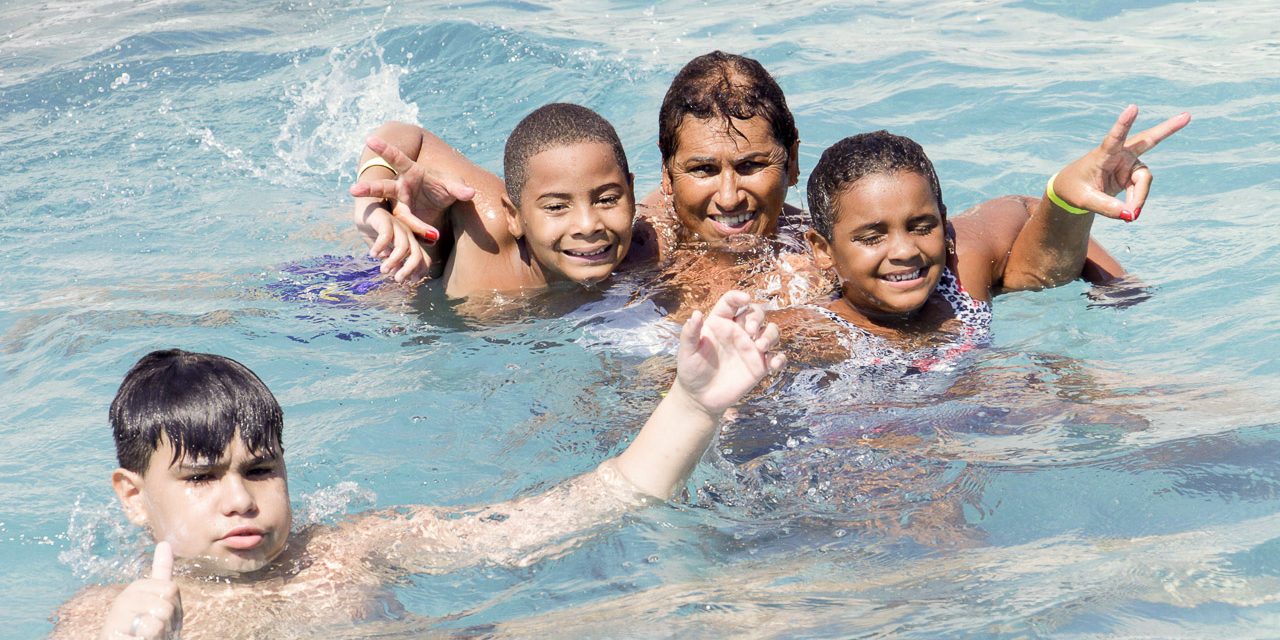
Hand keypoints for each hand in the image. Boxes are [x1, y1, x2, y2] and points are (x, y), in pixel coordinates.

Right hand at [99, 542, 181, 639]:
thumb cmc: (148, 628)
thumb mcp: (160, 599)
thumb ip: (162, 572)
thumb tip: (164, 543)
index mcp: (137, 588)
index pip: (171, 588)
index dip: (174, 608)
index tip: (159, 615)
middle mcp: (125, 597)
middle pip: (168, 600)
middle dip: (168, 619)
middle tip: (154, 628)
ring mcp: (118, 614)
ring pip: (160, 616)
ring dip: (159, 631)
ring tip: (145, 635)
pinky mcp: (113, 632)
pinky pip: (149, 630)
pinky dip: (148, 638)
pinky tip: (137, 639)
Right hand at [349, 136, 475, 239]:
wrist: (439, 203)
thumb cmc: (442, 187)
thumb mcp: (451, 187)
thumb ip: (458, 189)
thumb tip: (469, 193)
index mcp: (411, 172)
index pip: (397, 158)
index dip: (385, 149)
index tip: (370, 139)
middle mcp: (400, 188)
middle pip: (383, 187)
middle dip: (369, 188)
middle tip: (353, 190)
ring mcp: (399, 205)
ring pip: (391, 213)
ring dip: (386, 223)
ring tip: (383, 228)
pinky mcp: (402, 220)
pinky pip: (400, 228)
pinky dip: (403, 237)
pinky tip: (398, 246)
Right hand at [360, 207, 431, 282]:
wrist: (364, 205)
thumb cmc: (375, 229)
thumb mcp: (384, 248)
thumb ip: (391, 260)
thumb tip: (396, 274)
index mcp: (410, 241)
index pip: (422, 258)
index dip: (420, 270)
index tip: (412, 281)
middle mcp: (406, 234)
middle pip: (416, 254)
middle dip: (409, 269)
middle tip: (398, 280)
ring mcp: (396, 226)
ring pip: (403, 246)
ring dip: (394, 261)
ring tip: (383, 270)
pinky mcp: (384, 219)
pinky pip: (386, 235)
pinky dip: (380, 247)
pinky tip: (373, 254)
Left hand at [675, 291, 785, 413]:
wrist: (700, 397)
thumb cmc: (691, 370)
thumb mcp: (687, 352)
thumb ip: (690, 333)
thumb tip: (696, 313)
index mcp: (720, 323)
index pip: (732, 302)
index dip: (739, 296)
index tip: (745, 299)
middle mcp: (738, 332)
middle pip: (756, 312)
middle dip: (757, 317)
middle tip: (750, 331)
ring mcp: (751, 348)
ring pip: (771, 331)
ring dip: (770, 335)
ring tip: (761, 347)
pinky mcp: (760, 366)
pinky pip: (777, 357)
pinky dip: (780, 359)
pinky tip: (772, 365)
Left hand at [1052, 105, 1190, 220]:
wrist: (1073, 190)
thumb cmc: (1074, 189)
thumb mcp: (1084, 200)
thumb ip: (1105, 207)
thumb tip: (1129, 214)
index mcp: (1103, 154)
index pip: (1114, 138)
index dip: (1124, 124)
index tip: (1133, 108)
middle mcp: (1119, 154)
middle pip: (1147, 140)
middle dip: (1168, 129)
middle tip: (1187, 116)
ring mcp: (1129, 163)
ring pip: (1144, 179)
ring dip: (1139, 197)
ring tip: (1131, 215)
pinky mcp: (1133, 174)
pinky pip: (1141, 189)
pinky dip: (1137, 201)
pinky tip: (1130, 213)